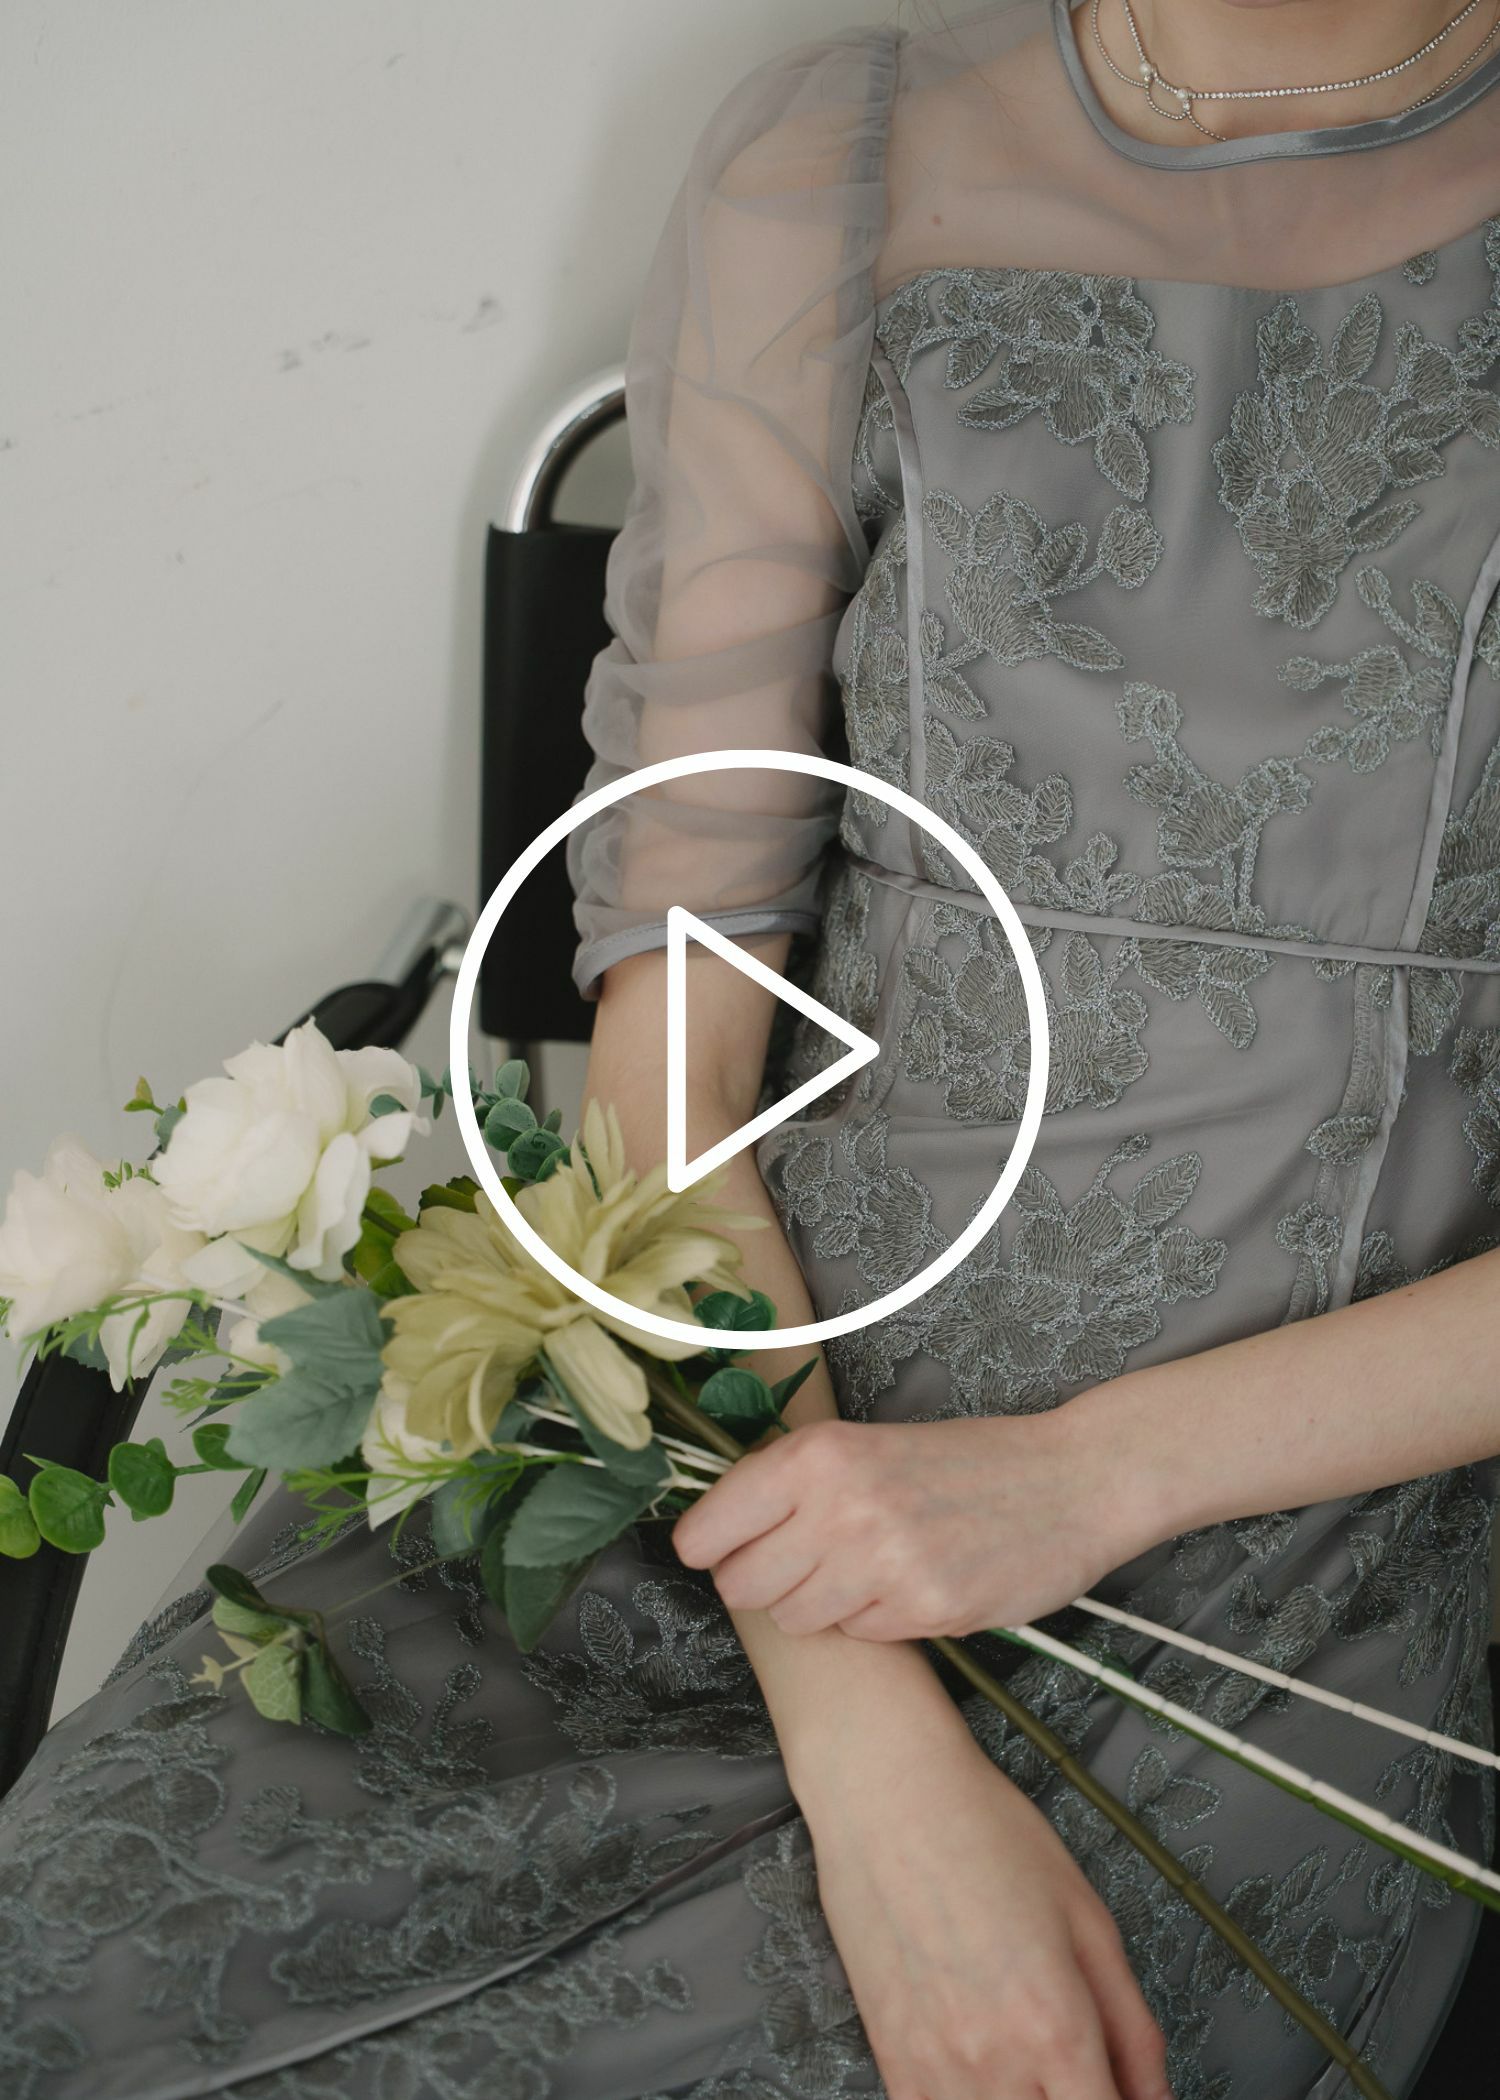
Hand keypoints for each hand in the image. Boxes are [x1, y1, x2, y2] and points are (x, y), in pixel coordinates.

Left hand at [671, 1412, 1148, 1638]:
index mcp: (819, 1455)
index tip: (721, 1549)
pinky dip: (876, 1620)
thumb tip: (718, 1528)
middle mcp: (840, 1507)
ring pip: (795, 1618)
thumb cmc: (968, 1461)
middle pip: (742, 1585)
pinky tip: (913, 1583)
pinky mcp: (923, 1611)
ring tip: (869, 1567)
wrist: (1071, 1480)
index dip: (711, 1546)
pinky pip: (858, 1635)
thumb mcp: (868, 1446)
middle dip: (765, 1581)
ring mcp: (881, 1563)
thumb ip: (796, 1482)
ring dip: (822, 1604)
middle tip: (807, 1561)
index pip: (709, 1529)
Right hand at [798, 1723, 1171, 2099]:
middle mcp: (992, 2061)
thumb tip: (1154, 2097)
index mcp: (1053, 2024)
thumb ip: (1133, 2026)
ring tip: (1035, 2062)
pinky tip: (989, 2072)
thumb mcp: (1088, 1917)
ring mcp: (933, 2069)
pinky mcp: (891, 2061)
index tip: (1127, 2095)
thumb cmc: (981, 1831)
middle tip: (1083, 2070)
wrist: (886, 1794)